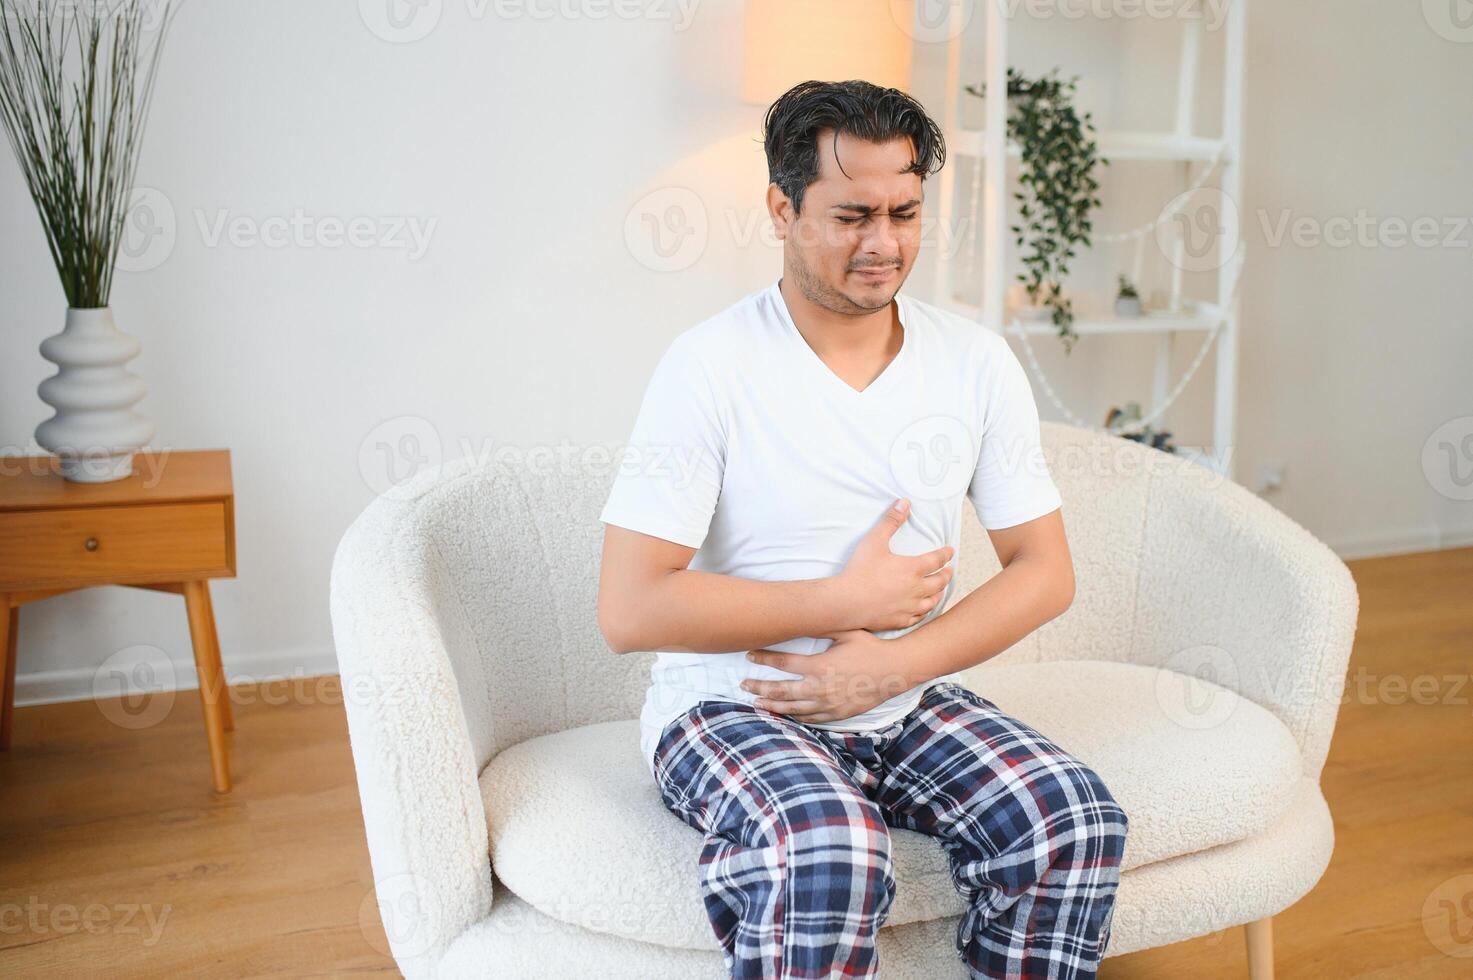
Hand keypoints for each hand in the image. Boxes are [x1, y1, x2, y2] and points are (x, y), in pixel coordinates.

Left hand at [740, 629, 915, 723]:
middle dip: (759, 688)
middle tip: (744, 685)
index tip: (749, 655)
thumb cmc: (870, 647)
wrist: (894, 671)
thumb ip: (823, 627)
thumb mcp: (846, 632)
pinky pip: (811, 718)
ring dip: (772, 705)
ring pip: (792, 708)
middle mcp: (820, 687)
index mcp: (819, 665)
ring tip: (757, 703)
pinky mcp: (837, 714)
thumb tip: (803, 617)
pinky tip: (785, 714)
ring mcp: (828, 704)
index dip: (764, 658)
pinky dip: (795, 717)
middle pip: (781, 690)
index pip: (783, 663)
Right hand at [836, 499, 954, 631]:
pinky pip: (919, 617)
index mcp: (913, 568)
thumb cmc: (860, 570)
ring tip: (940, 590)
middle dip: (947, 574)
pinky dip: (925, 611)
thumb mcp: (875, 540)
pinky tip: (923, 609)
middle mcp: (916, 589)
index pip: (937, 559)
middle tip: (949, 570)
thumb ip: (891, 521)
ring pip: (932, 601)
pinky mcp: (901, 620)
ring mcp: (910, 607)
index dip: (946, 554)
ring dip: (939, 593)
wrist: (847, 602)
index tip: (950, 551)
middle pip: (940, 581)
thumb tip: (904, 502)